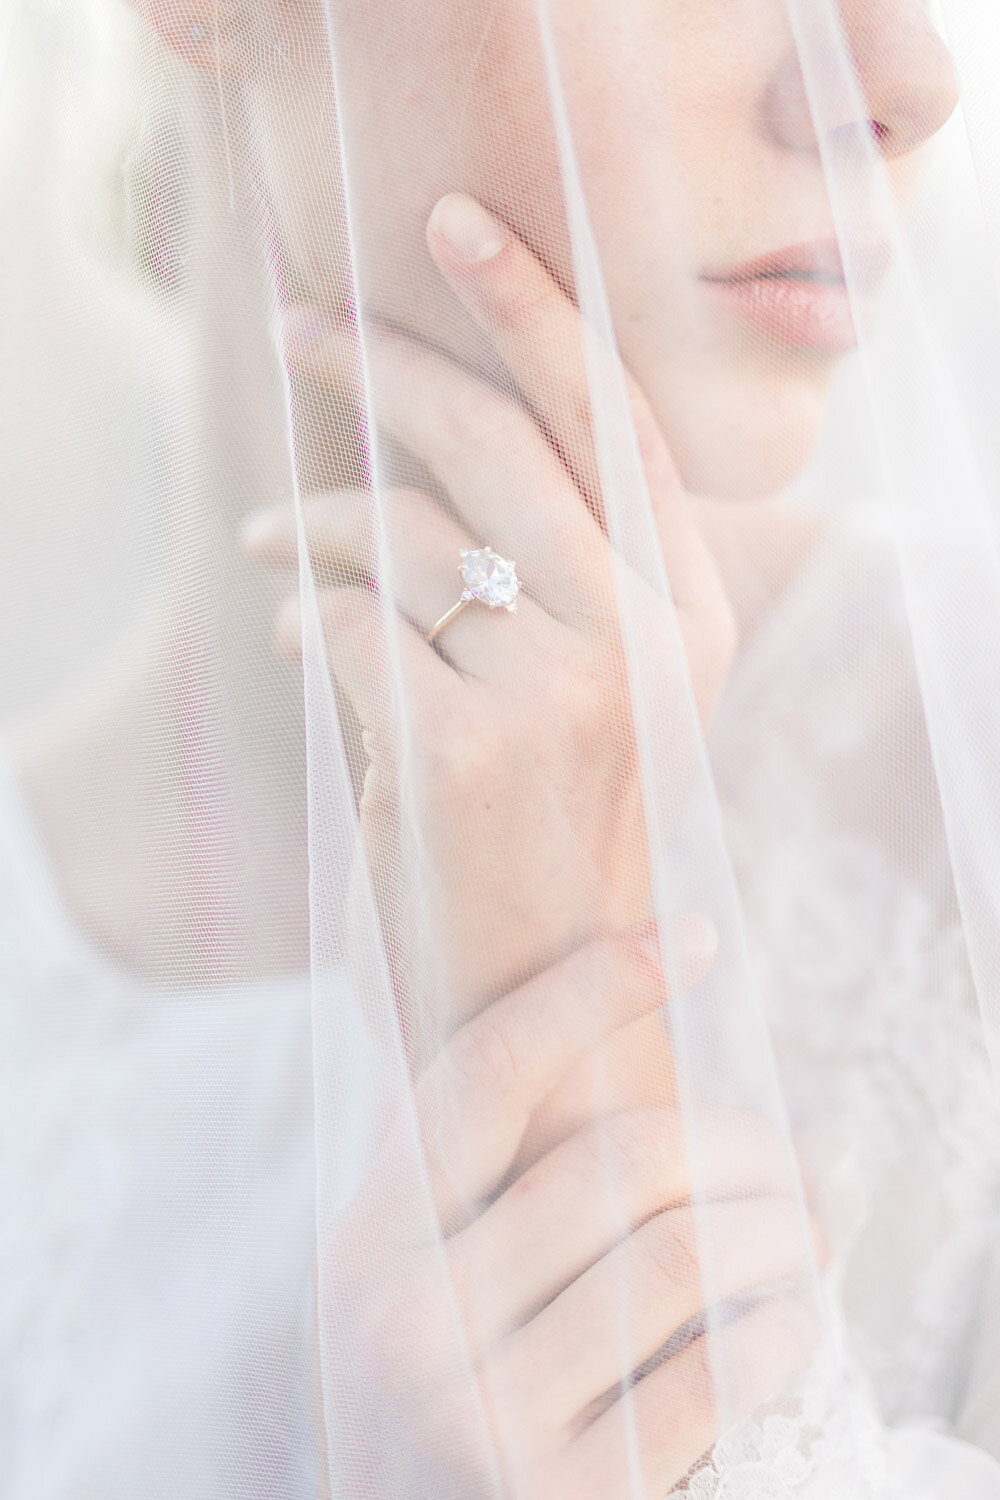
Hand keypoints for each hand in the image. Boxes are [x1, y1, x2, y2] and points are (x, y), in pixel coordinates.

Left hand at [245, 195, 736, 1063]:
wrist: (534, 990)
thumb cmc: (548, 825)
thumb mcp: (597, 687)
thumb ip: (567, 562)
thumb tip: (452, 422)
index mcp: (695, 611)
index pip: (615, 422)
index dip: (535, 309)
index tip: (451, 224)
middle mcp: (650, 640)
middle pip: (503, 439)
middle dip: (386, 362)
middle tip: (302, 328)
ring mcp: (566, 695)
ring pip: (406, 530)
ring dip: (311, 521)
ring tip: (266, 540)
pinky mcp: (464, 751)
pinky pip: (350, 622)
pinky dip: (305, 619)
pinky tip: (302, 641)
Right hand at [328, 932, 821, 1499]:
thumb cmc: (428, 1398)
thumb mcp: (402, 1285)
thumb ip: (460, 1183)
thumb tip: (593, 1044)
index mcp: (372, 1243)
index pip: (486, 1072)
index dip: (592, 989)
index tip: (693, 939)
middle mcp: (411, 1321)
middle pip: (617, 1159)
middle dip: (742, 1143)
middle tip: (799, 1161)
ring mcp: (484, 1419)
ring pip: (681, 1253)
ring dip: (781, 1229)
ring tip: (811, 1235)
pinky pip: (716, 1374)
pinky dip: (783, 1328)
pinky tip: (793, 1318)